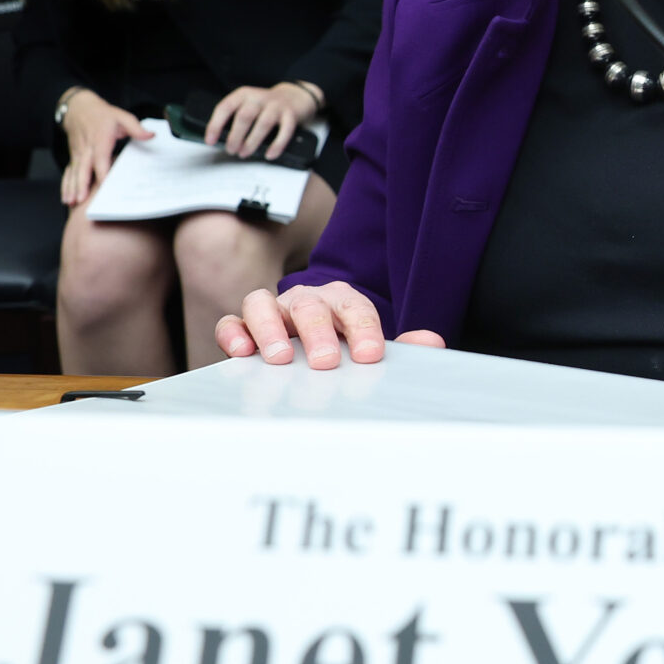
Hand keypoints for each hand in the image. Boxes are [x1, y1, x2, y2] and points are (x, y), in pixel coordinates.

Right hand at [57, 89, 151, 205]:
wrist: (79, 108)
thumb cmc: (102, 115)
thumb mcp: (121, 116)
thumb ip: (136, 128)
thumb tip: (151, 135)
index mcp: (100, 140)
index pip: (100, 158)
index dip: (102, 172)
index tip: (104, 185)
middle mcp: (87, 149)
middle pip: (83, 168)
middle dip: (81, 184)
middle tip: (81, 200)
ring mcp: (78, 154)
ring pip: (73, 173)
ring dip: (71, 188)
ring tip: (70, 202)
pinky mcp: (74, 158)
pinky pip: (68, 173)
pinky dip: (66, 185)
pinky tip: (65, 197)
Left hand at [204, 82, 318, 159]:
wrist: (294, 96)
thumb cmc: (265, 106)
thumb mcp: (248, 105)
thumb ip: (236, 118)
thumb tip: (221, 141)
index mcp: (244, 94)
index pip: (225, 107)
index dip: (215, 124)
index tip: (210, 140)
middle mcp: (259, 97)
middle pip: (244, 116)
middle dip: (235, 136)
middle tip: (231, 150)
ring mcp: (276, 106)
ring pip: (263, 124)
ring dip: (252, 142)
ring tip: (244, 153)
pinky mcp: (291, 115)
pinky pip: (285, 131)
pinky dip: (277, 145)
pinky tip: (270, 154)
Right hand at [216, 282, 445, 368]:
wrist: (315, 349)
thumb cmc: (346, 349)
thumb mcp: (373, 349)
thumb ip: (404, 348)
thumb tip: (432, 341)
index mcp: (342, 302)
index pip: (354, 307)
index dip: (363, 329)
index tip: (370, 356)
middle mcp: (306, 301)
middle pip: (309, 304)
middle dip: (318, 331)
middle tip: (326, 362)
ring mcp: (272, 312)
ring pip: (262, 302)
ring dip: (269, 328)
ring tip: (279, 358)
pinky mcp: (243, 329)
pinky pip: (231, 323)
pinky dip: (234, 333)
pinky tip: (241, 352)